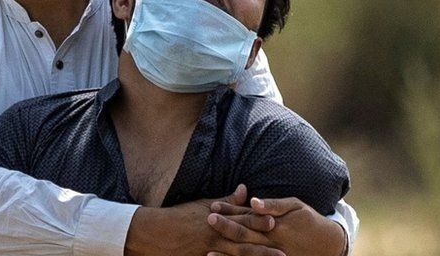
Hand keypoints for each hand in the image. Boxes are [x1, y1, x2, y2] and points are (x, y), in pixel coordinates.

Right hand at [125, 185, 283, 255]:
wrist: (155, 232)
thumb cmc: (180, 216)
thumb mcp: (203, 204)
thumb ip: (227, 200)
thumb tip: (246, 189)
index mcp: (217, 218)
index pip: (241, 219)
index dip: (258, 221)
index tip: (276, 221)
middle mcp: (215, 234)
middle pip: (242, 240)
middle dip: (263, 246)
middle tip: (283, 249)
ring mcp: (208, 250)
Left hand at [208, 196, 345, 255]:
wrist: (328, 244)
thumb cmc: (309, 220)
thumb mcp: (295, 206)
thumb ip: (274, 205)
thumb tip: (254, 202)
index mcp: (276, 224)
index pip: (248, 216)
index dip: (230, 211)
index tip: (213, 206)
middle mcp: (273, 241)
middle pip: (245, 235)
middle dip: (225, 229)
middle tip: (207, 221)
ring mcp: (274, 255)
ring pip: (247, 255)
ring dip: (228, 255)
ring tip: (208, 253)